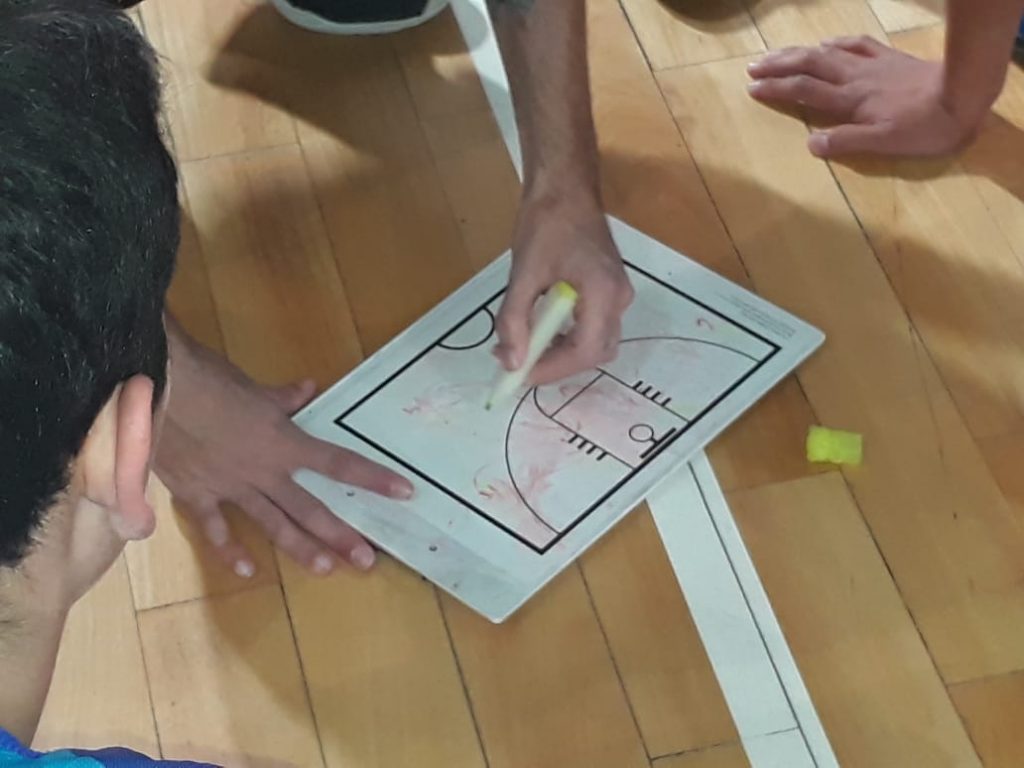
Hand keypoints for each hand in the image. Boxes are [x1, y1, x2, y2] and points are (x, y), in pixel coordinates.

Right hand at [155, 330, 413, 576]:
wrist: (158, 389)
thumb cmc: (211, 381)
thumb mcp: (255, 388)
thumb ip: (284, 397)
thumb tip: (308, 389)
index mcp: (284, 442)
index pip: (338, 463)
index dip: (373, 477)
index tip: (404, 492)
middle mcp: (265, 471)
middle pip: (310, 507)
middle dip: (340, 534)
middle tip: (366, 560)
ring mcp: (232, 487)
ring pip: (273, 523)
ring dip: (300, 548)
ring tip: (325, 569)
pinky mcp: (198, 494)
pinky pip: (216, 528)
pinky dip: (230, 550)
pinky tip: (247, 573)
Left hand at [495, 191, 633, 384]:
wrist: (564, 186)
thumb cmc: (545, 223)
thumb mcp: (523, 274)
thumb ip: (515, 321)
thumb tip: (511, 361)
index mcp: (604, 294)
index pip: (586, 351)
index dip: (552, 369)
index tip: (519, 374)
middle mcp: (619, 299)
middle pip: (595, 352)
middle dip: (557, 365)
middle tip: (519, 364)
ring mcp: (618, 294)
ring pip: (595, 342)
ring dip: (561, 353)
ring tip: (524, 348)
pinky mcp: (609, 289)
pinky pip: (593, 326)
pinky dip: (568, 337)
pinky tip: (539, 331)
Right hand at [747, 36, 986, 157]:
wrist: (963, 95)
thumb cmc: (924, 127)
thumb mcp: (884, 144)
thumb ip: (845, 142)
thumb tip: (810, 143)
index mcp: (849, 101)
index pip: (803, 91)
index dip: (775, 88)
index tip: (751, 88)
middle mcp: (854, 78)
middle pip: (808, 66)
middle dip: (778, 65)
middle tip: (752, 67)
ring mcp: (871, 65)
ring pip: (826, 53)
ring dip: (798, 52)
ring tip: (777, 54)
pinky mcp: (888, 58)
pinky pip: (855, 45)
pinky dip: (834, 43)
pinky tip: (826, 44)